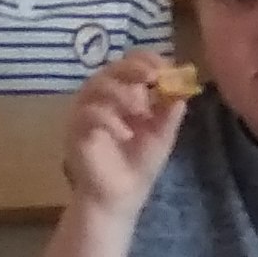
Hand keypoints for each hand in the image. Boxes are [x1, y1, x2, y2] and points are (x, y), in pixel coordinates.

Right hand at [60, 54, 190, 220]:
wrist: (120, 196)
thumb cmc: (139, 162)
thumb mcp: (163, 134)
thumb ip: (171, 111)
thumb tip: (183, 86)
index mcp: (125, 92)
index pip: (131, 63)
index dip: (148, 60)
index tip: (165, 67)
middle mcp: (103, 96)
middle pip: (111, 68)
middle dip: (133, 69)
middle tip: (151, 77)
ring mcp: (86, 111)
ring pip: (96, 86)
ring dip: (121, 94)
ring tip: (141, 111)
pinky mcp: (75, 129)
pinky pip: (87, 114)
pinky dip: (108, 120)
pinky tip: (125, 134)